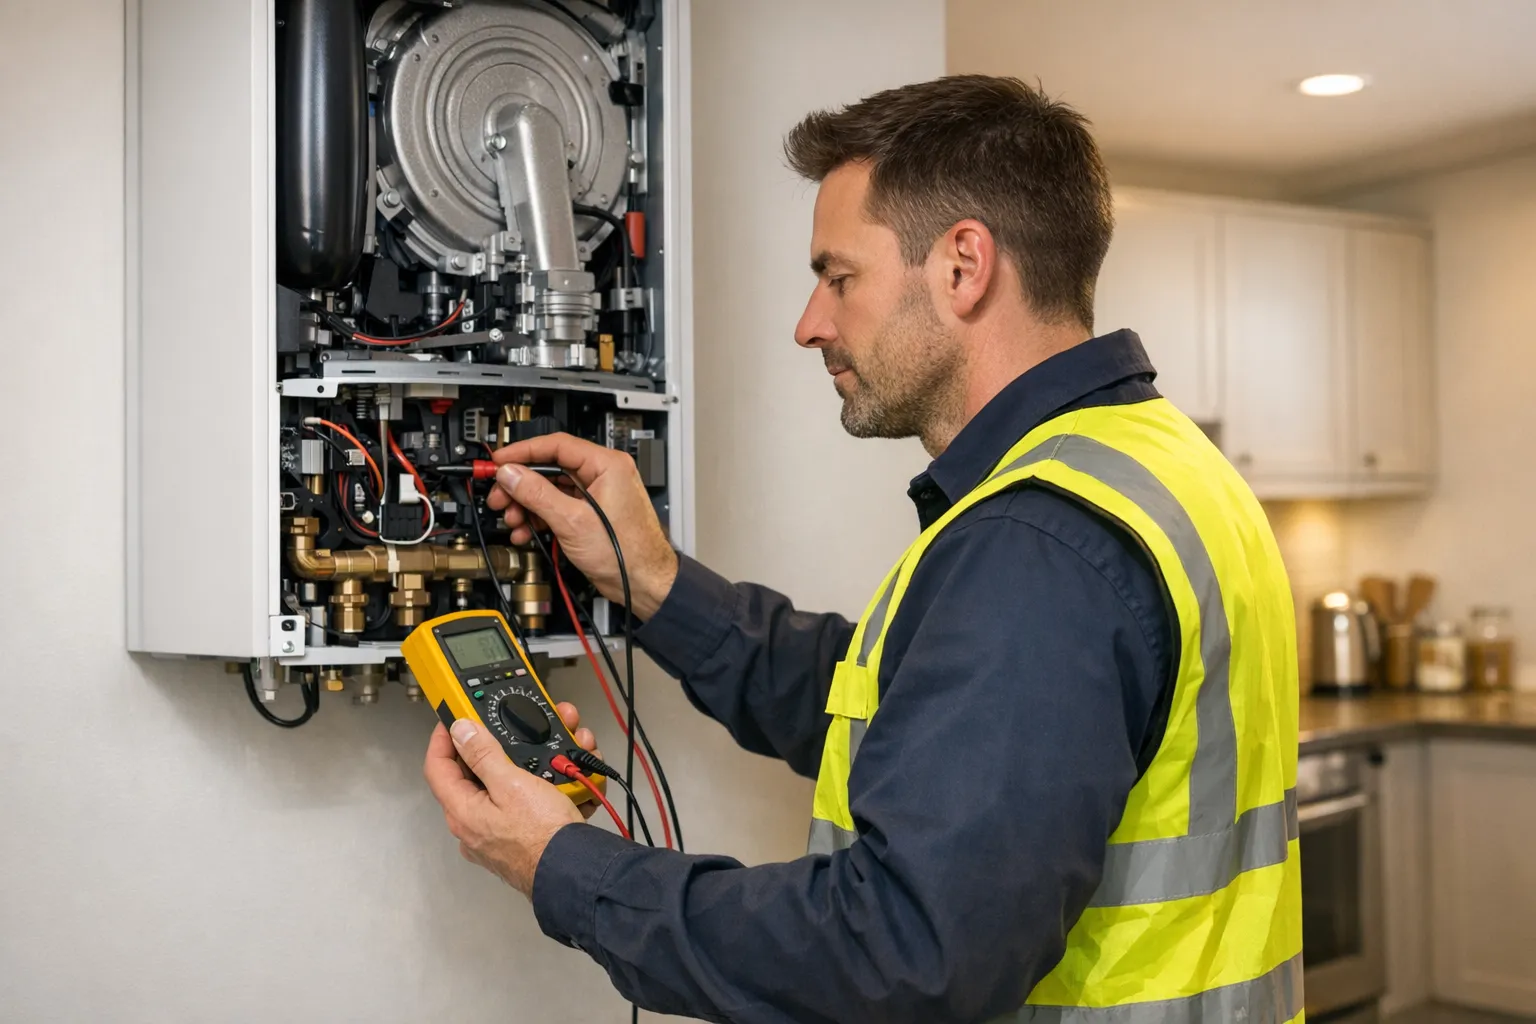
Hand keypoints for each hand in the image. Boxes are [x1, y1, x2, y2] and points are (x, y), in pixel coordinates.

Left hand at [423, 701, 601, 895]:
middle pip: (480, 772)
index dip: (443, 737)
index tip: (455, 717)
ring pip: (513, 784)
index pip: (437, 766)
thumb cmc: (542, 837)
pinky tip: (573, 777)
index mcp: (462, 811)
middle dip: (508, 744)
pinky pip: (532, 802)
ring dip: (538, 762)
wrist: (577, 872)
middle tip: (524, 728)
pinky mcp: (525, 836)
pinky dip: (552, 785)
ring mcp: (500, 831)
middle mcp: (476, 824)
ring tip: (565, 752)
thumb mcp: (511, 784)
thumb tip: (460, 731)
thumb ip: (483, 755)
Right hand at [487, 432, 677, 619]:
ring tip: (513, 519)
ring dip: (526, 505)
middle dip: (520, 485)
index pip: (557, 445)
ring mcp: (596, 496)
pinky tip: (526, 530)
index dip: (523, 451)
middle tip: (499, 496)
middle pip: (550, 469)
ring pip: (550, 490)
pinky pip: (557, 507)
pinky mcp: (589, 515)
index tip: (499, 460)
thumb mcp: (573, 521)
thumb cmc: (628, 553)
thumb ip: (538, 494)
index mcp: (607, 465)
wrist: (644, 584)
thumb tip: (511, 474)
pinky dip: (539, 517)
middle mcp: (603, 475)